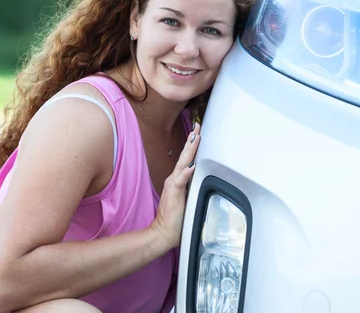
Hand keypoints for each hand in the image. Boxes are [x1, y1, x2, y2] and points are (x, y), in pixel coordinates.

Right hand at [152, 123, 200, 250]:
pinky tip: (191, 166)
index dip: (192, 145)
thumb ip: (190, 187)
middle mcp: (174, 179)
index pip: (186, 159)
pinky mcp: (174, 194)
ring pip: (183, 164)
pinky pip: (181, 181)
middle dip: (192, 140)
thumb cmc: (174, 219)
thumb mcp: (185, 199)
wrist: (162, 232)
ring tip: (196, 137)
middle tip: (198, 126)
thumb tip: (198, 179)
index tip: (197, 132)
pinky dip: (186, 173)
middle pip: (185, 156)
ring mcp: (173, 185)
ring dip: (190, 150)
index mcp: (177, 180)